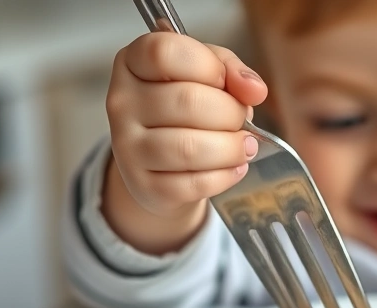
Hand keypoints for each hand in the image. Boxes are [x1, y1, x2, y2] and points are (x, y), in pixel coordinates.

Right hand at [103, 32, 267, 250]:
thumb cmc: (187, 111)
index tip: (224, 80)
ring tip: (244, 146)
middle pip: (187, 100)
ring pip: (189, 148)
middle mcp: (122, 103)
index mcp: (133, 63)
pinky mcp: (143, 186)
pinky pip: (192, 183)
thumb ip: (231, 70)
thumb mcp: (208, 74)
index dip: (207, 65)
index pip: (164, 52)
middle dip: (230, 112)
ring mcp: (127, 147)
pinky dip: (224, 176)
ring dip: (231, 148)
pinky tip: (233, 168)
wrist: (162, 164)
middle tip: (241, 120)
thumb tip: (254, 89)